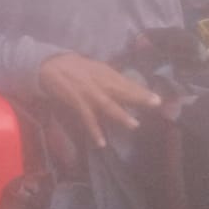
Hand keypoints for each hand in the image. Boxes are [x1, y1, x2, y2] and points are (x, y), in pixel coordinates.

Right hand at [39, 53, 162, 146]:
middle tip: (156, 104)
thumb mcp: (95, 69)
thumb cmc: (75, 68)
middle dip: (139, 97)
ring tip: (134, 125)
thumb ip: (110, 79)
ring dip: (120, 115)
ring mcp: (88, 91)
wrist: (50, 65)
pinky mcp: (76, 101)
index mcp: (105, 72)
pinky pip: (87, 117)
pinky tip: (101, 142)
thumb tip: (128, 88)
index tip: (158, 98)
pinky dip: (94, 129)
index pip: (127, 82)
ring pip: (107, 104)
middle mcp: (99, 80)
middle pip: (122, 89)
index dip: (142, 90)